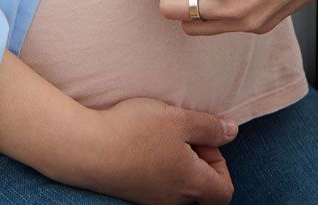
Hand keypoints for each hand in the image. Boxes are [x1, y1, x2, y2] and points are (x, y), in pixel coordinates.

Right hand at [66, 97, 236, 204]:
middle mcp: (173, 199)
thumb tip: (232, 133)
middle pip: (201, 188)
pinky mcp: (131, 193)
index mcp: (192, 184)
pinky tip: (141, 142)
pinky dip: (157, 165)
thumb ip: (210, 127)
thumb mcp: (179, 119)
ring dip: (176, 160)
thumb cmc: (135, 131)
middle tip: (181, 132)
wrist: (85, 148)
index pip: (224, 192)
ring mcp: (150, 199)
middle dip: (199, 159)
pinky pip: (156, 183)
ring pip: (177, 185)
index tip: (205, 141)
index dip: (223, 166)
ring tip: (159, 134)